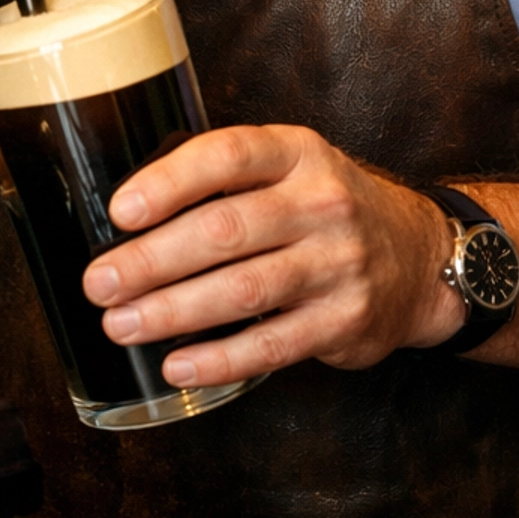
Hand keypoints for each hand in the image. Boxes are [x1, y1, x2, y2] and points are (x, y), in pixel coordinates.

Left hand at [81, 126, 464, 389]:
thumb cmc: (327, 212)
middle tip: (100, 282)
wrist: (418, 257)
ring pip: (243, 290)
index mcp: (298, 154)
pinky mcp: (344, 320)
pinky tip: (178, 363)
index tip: (121, 211)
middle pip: (225, 229)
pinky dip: (219, 359)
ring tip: (122, 324)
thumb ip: (226, 182)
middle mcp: (322, 203)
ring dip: (172, 311)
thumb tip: (129, 218)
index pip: (228, 157)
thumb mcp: (291, 169)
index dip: (170, 182)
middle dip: (152, 260)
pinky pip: (272, 345)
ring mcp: (338, 263)